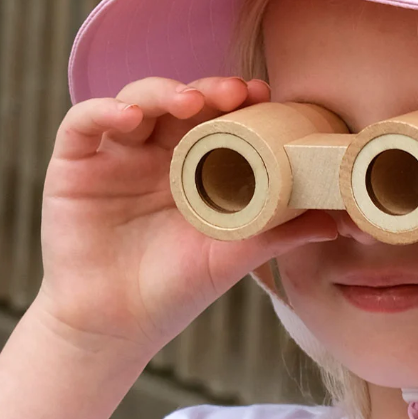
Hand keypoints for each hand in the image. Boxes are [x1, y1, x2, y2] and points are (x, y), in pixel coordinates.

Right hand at [34, 76, 335, 357]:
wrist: (115, 328)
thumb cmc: (174, 291)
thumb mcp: (233, 256)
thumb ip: (282, 233)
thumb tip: (344, 222)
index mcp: (193, 166)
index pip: (216, 117)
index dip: (238, 100)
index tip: (267, 97)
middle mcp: (154, 152)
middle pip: (180, 100)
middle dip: (209, 89)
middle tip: (237, 94)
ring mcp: (113, 155)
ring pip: (136, 99)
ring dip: (162, 91)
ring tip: (189, 103)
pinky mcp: (73, 164)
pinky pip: (83, 123)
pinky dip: (103, 110)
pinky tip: (128, 117)